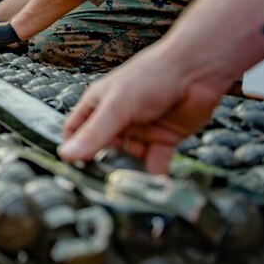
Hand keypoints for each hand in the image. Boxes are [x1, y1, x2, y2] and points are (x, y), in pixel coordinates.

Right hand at [59, 43, 229, 173]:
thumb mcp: (117, 106)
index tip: (71, 171)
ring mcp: (141, 130)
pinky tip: (154, 188)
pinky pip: (155, 163)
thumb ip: (95, 133)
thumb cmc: (151, 75)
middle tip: (100, 190)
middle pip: (103, 150)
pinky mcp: (164, 140)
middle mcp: (117, 119)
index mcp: (98, 106)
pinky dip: (155, 176)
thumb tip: (67, 155)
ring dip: (129, 174)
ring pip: (129, 159)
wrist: (196, 71)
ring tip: (128, 192)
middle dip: (102, 167)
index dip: (73, 149)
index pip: (77, 132)